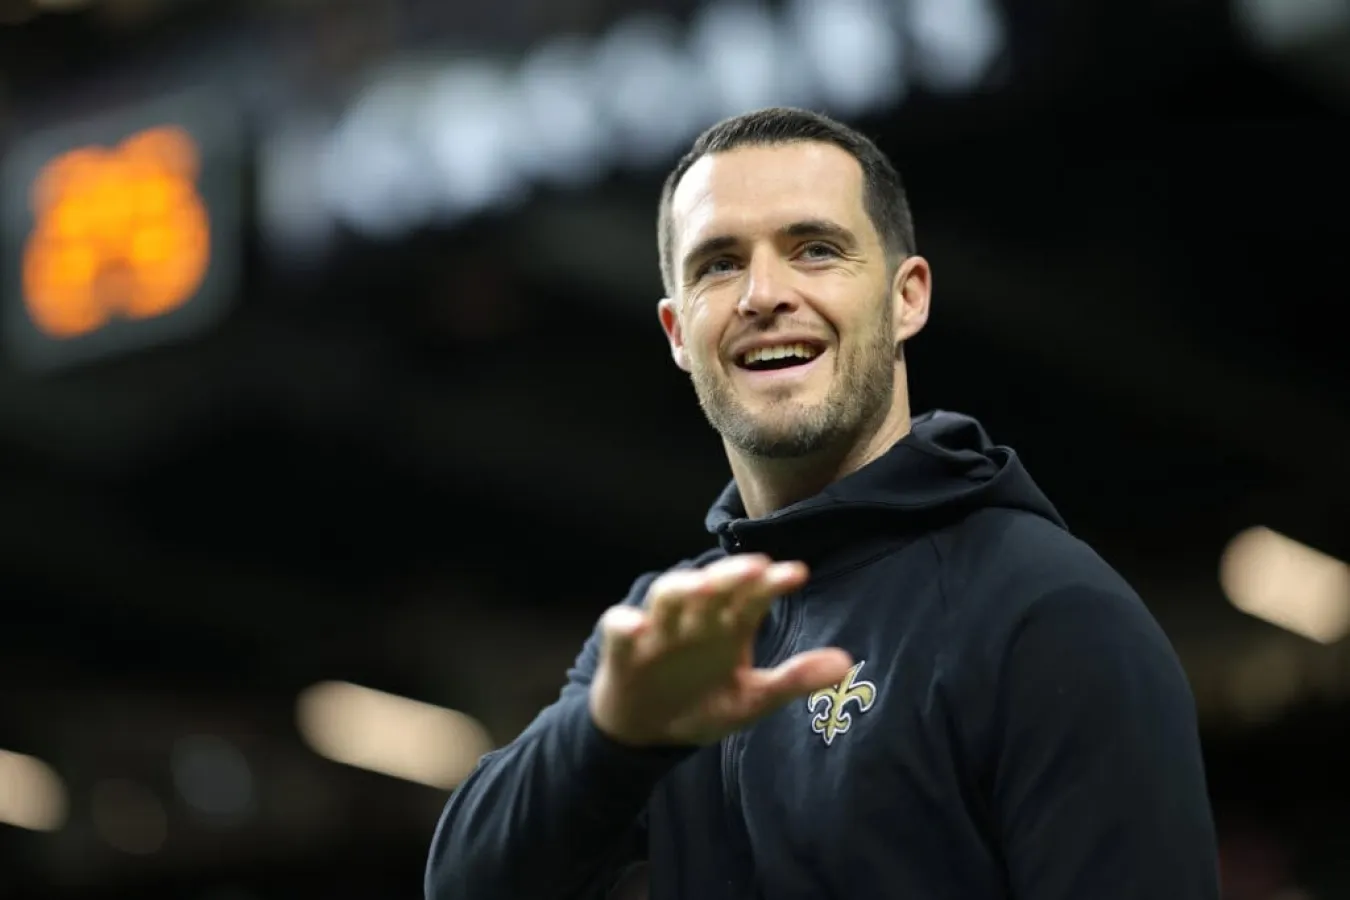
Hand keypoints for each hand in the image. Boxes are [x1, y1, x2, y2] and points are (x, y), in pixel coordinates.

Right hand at [589, 554, 853, 746]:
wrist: (645, 733)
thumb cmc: (701, 704)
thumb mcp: (751, 700)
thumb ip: (794, 680)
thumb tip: (847, 660)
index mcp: (729, 624)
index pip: (754, 595)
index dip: (772, 582)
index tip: (796, 573)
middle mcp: (696, 618)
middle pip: (713, 586)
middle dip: (731, 574)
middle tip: (754, 566)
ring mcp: (658, 630)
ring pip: (668, 596)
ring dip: (683, 587)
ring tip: (701, 585)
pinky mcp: (623, 649)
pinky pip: (619, 627)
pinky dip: (625, 623)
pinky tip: (637, 625)